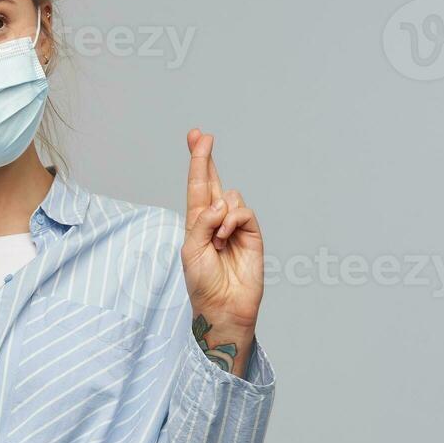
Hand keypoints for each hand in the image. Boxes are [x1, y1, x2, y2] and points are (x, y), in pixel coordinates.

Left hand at [181, 129, 264, 371]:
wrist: (223, 306)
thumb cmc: (202, 282)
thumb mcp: (190, 250)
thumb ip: (201, 222)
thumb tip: (219, 202)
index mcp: (197, 222)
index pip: (197, 186)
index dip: (197, 161)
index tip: (195, 136)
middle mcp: (216, 219)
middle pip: (212, 180)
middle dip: (205, 157)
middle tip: (202, 136)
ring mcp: (235, 226)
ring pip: (229, 196)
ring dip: (219, 215)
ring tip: (215, 241)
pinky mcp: (252, 234)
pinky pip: (243, 212)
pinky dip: (232, 220)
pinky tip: (225, 237)